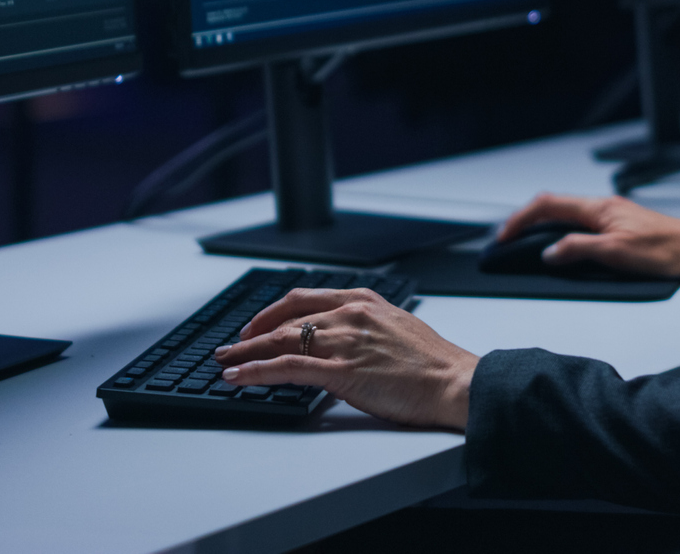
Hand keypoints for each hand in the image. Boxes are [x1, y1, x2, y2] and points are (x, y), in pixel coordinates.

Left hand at [214, 289, 476, 430]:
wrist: (454, 381)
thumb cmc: (433, 362)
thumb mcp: (396, 327)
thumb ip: (364, 328)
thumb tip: (341, 341)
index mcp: (362, 301)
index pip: (303, 299)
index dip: (272, 312)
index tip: (256, 325)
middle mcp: (349, 315)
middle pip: (285, 320)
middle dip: (251, 333)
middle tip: (230, 346)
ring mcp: (344, 342)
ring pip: (281, 341)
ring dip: (246, 353)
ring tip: (225, 363)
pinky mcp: (342, 372)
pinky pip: (288, 367)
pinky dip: (257, 371)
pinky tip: (238, 377)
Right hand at [497, 192, 679, 281]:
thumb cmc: (668, 250)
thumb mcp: (617, 253)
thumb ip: (579, 249)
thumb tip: (549, 253)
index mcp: (598, 208)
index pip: (547, 205)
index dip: (520, 220)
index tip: (503, 238)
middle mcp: (603, 208)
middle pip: (554, 208)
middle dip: (527, 223)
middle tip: (508, 244)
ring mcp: (612, 219)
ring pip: (568, 219)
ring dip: (545, 231)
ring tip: (529, 251)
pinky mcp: (621, 231)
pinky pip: (583, 230)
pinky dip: (564, 239)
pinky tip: (565, 255)